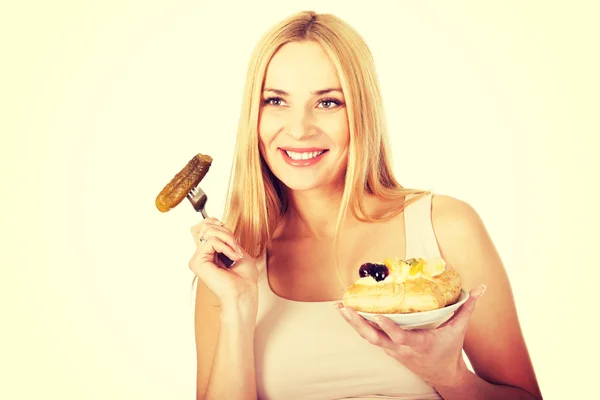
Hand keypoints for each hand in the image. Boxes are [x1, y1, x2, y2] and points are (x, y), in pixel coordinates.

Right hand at [189, 218, 258, 309]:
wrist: (243, 293)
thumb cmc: (244, 278)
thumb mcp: (236, 249)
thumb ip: (224, 237)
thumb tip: (213, 221)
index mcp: (209, 253)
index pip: (205, 227)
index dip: (217, 223)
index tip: (230, 233)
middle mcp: (201, 255)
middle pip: (206, 226)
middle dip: (226, 233)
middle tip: (236, 249)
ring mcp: (197, 259)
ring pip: (209, 231)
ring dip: (228, 239)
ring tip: (236, 254)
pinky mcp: (196, 262)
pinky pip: (211, 241)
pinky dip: (226, 246)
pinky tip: (232, 258)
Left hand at [335, 285, 485, 386]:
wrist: (443, 375)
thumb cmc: (449, 350)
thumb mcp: (459, 329)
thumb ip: (468, 307)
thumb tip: (480, 288)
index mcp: (417, 344)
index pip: (399, 336)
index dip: (388, 327)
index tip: (377, 315)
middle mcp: (400, 348)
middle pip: (375, 337)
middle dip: (358, 324)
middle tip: (344, 309)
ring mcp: (392, 350)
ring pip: (368, 337)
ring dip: (353, 324)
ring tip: (340, 308)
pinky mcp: (387, 349)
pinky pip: (370, 337)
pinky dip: (358, 326)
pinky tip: (348, 313)